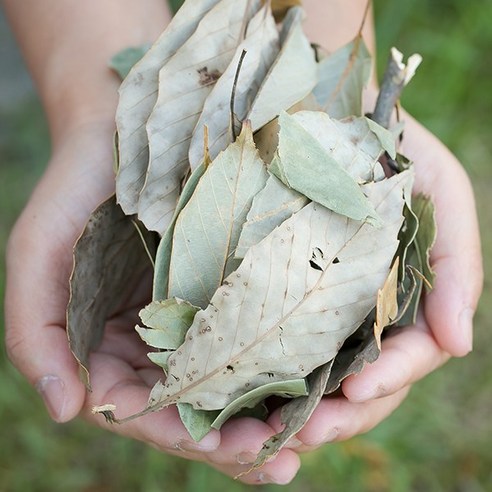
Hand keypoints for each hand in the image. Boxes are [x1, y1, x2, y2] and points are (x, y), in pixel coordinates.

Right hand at [4, 120, 303, 484]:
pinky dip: (273, 366)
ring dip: (260, 413)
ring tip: (305, 437)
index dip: (178, 434)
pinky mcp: (222, 290)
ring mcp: (189, 318)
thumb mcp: (37, 254)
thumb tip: (68, 410)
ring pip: (223, 382)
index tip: (225, 446)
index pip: (139, 410)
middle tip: (281, 457)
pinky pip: (247, 337)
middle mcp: (150, 342)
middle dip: (231, 439)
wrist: (121, 133)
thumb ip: (35, 333)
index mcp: (105, 348)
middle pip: (190, 407)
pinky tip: (307, 383)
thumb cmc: (75, 190)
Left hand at [264, 113, 482, 465]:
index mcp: (403, 291)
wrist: (318, 107)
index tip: (355, 391)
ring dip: (298, 411)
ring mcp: (321, 305)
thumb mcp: (438, 185)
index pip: (407, 354)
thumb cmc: (382, 141)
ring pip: (317, 377)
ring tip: (269, 432)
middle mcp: (363, 307)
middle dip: (339, 412)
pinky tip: (242, 396)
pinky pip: (275, 346)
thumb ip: (459, 263)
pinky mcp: (276, 294)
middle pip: (362, 380)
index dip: (389, 378)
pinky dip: (264, 378)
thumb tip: (458, 345)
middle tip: (303, 433)